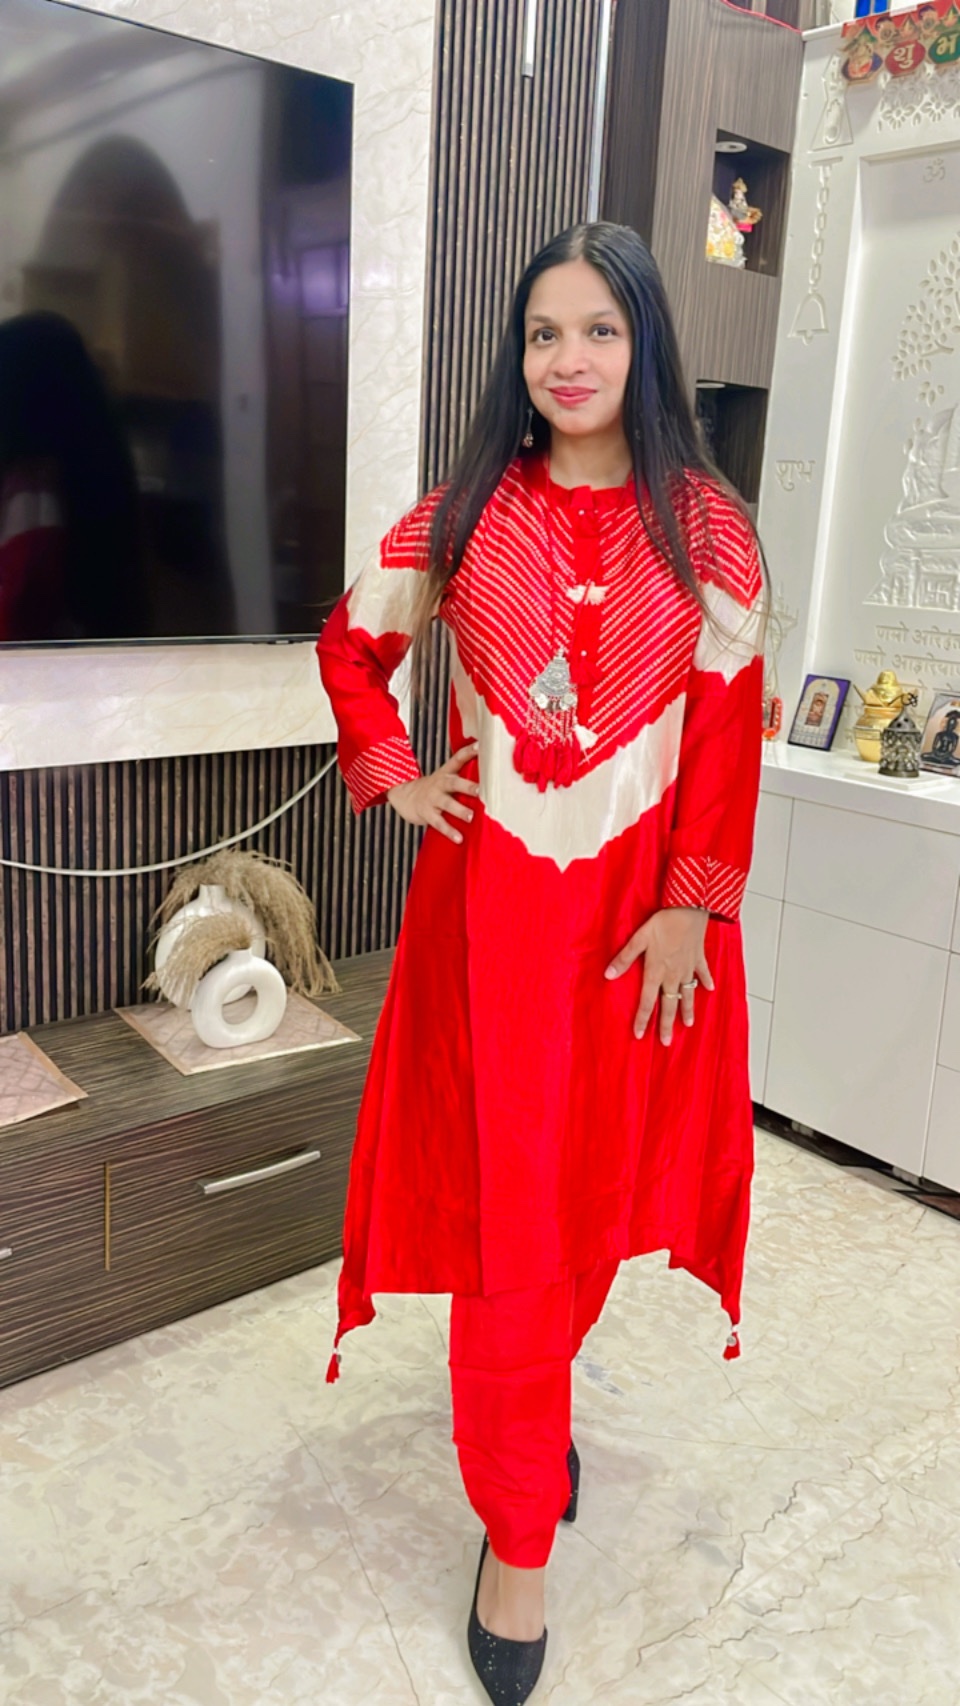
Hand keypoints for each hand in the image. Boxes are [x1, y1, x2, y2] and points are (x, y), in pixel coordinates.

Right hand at [386, 743, 479, 843]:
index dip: (468, 752)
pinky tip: (459, 838)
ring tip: (471, 817)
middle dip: (467, 786)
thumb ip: (464, 777)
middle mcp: (440, 784)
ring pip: (447, 803)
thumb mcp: (445, 778)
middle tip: (480, 790)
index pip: (457, 759)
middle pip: (453, 782)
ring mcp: (432, 799)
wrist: (404, 796)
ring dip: (460, 810)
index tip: (479, 746)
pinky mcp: (427, 813)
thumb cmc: (433, 789)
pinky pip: (439, 823)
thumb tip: (492, 779)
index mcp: (446, 773)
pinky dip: (449, 831)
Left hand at [605, 907, 713, 1045]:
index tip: (639, 1035)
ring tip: (688, 1024)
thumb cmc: (663, 922)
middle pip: (669, 1005)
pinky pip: (703, 974)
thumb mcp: (638, 939)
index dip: (642, 1019)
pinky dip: (705, 982)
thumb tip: (609, 975)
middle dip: (666, 1025)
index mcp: (656, 971)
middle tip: (666, 1042)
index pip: (646, 1001)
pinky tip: (709, 990)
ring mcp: (688, 968)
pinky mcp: (699, 958)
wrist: (689, 909)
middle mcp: (673, 975)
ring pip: (687, 995)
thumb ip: (624, 958)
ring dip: (687, 1010)